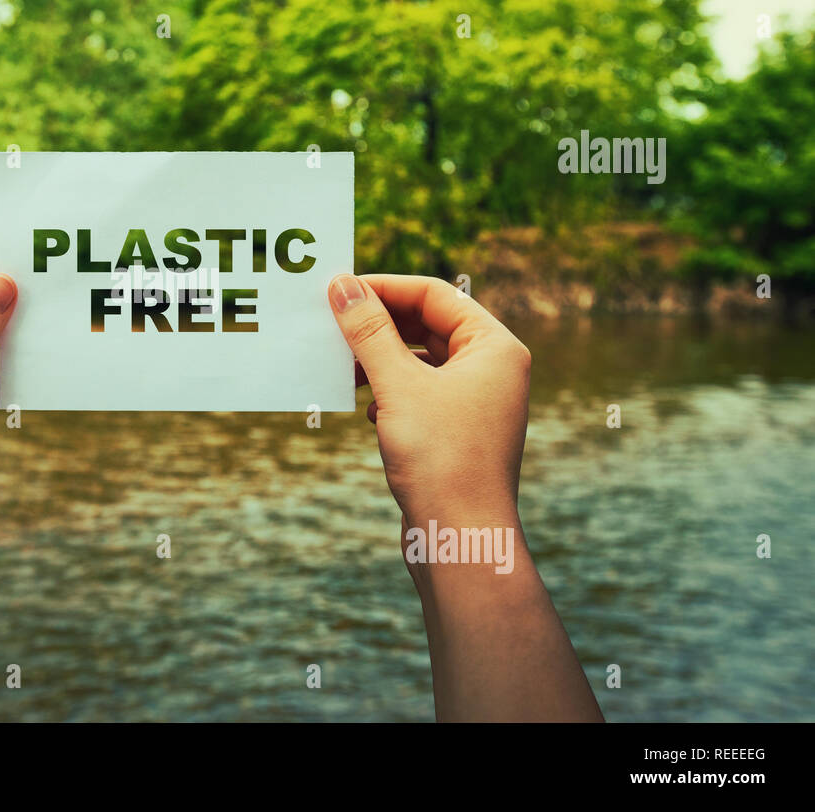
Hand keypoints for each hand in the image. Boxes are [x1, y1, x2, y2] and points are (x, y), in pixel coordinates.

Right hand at [327, 274, 530, 529]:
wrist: (460, 540)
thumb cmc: (441, 459)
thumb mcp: (397, 385)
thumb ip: (368, 331)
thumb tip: (342, 284)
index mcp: (494, 347)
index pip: (434, 295)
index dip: (383, 287)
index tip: (337, 289)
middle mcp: (492, 369)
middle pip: (427, 324)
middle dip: (378, 323)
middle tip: (331, 321)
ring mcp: (476, 402)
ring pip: (419, 360)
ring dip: (379, 358)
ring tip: (342, 365)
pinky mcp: (456, 432)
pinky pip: (417, 392)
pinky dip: (388, 390)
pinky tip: (367, 408)